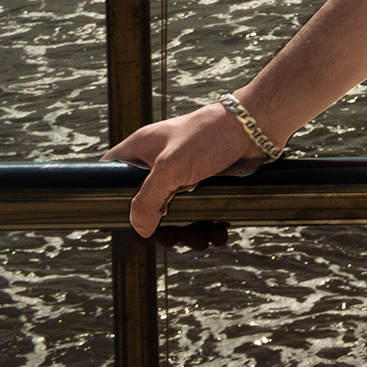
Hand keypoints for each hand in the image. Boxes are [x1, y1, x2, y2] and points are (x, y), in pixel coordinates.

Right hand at [106, 102, 273, 238]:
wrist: (256, 128)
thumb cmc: (210, 134)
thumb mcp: (170, 167)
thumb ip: (148, 199)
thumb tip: (140, 229)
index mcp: (141, 151)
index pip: (110, 177)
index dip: (111, 202)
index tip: (121, 225)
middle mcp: (159, 163)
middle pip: (145, 205)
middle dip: (159, 227)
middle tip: (171, 238)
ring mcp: (183, 174)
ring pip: (174, 213)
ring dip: (186, 231)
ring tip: (200, 239)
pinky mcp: (206, 183)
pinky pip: (199, 211)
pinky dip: (206, 225)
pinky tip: (216, 233)